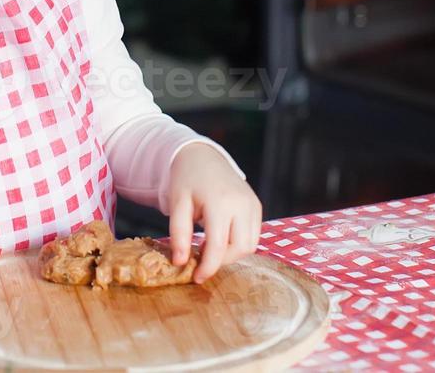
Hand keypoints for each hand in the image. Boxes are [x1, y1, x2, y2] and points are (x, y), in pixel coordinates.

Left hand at [166, 142, 262, 283]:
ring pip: (250, 245)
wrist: (202, 156)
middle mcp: (242, 204)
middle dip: (221, 261)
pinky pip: (254, 235)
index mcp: (220, 202)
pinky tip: (221, 238)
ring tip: (209, 246)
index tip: (196, 278)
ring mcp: (253, 204)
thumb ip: (179, 234)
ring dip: (231, 254)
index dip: (208, 267)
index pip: (218, 245)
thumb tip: (180, 262)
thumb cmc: (187, 179)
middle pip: (239, 249)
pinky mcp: (257, 206)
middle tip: (201, 259)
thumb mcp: (177, 204)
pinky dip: (239, 243)